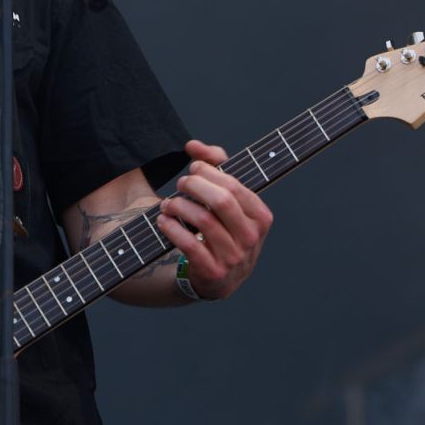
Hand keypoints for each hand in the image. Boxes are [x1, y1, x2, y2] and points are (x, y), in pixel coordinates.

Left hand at [155, 138, 272, 300]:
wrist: (221, 279)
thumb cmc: (224, 230)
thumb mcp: (228, 200)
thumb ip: (216, 166)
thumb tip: (193, 145)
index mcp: (261, 217)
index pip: (234, 186)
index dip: (209, 172)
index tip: (193, 168)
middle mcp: (251, 238)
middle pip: (221, 201)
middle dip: (195, 186)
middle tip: (181, 183)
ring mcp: (233, 257)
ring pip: (203, 221)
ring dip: (179, 206)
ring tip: (169, 203)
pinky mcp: (212, 271)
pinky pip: (189, 245)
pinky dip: (172, 228)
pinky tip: (164, 220)